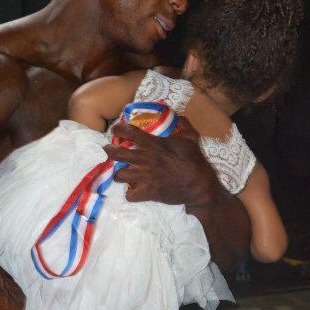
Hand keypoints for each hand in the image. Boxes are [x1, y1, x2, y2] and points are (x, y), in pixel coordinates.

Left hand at [104, 118, 218, 205]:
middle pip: (118, 153)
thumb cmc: (195, 160)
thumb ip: (183, 124)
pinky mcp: (149, 192)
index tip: (115, 130)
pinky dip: (130, 193)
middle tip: (109, 149)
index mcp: (155, 144)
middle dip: (109, 150)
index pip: (130, 132)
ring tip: (121, 172)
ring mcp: (146, 177)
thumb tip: (177, 115)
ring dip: (118, 173)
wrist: (200, 185)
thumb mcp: (191, 137)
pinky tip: (133, 191)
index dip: (119, 129)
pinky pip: (130, 195)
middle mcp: (147, 159)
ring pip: (119, 175)